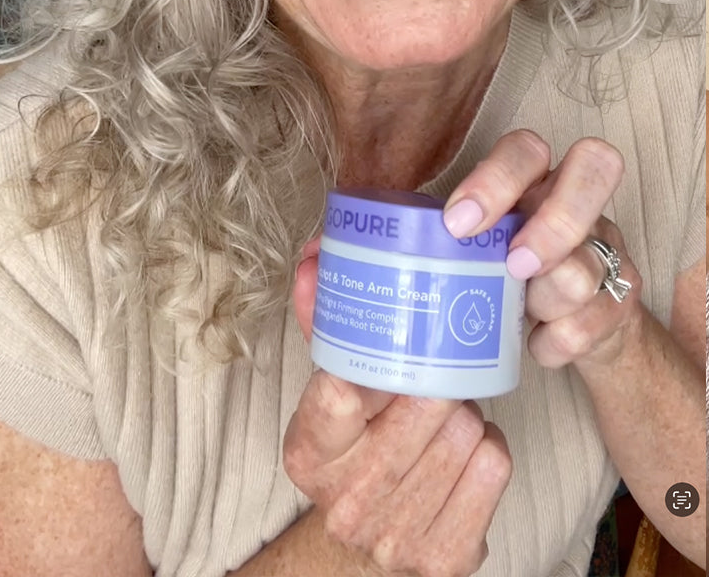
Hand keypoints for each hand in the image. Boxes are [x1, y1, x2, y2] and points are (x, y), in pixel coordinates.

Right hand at [286, 242, 511, 576]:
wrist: (364, 550)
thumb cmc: (356, 450)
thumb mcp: (330, 394)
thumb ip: (326, 323)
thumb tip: (317, 255)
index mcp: (308, 454)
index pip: (343, 390)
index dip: (379, 356)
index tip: (402, 332)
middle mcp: (347, 502)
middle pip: (422, 406)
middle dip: (439, 379)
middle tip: (437, 371)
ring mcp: (395, 537)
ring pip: (464, 432)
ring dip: (465, 413)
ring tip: (446, 415)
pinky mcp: (445, 558)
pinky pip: (493, 465)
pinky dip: (489, 448)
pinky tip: (466, 450)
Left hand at [442, 131, 642, 369]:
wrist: (580, 331)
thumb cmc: (510, 277)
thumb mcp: (481, 251)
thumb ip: (447, 245)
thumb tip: (366, 257)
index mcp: (536, 180)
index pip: (527, 148)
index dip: (496, 179)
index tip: (457, 224)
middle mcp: (579, 200)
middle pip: (594, 167)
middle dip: (553, 223)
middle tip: (515, 265)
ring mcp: (608, 245)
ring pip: (584, 266)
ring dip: (545, 299)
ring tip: (523, 311)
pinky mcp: (624, 296)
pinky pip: (590, 324)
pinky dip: (554, 342)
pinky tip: (538, 343)